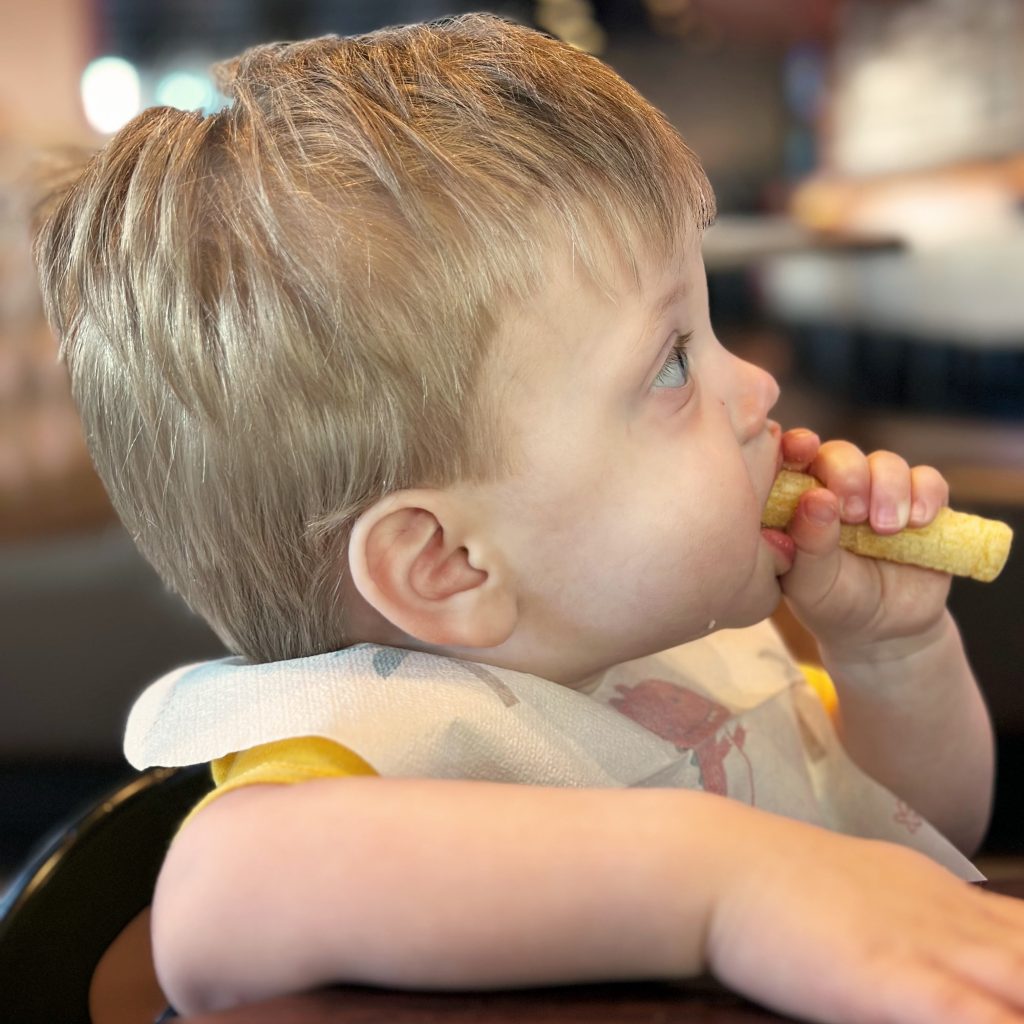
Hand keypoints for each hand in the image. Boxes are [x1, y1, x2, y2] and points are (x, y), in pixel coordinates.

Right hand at [708, 817, 1023, 1022]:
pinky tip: (1008, 1021)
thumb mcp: (854, 889)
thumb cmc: (772, 883)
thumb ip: (907, 914)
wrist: (715, 864)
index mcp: (942, 897)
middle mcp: (953, 919)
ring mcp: (929, 947)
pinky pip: (975, 1020)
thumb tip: (939, 942)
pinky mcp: (894, 983)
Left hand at [776, 429, 952, 655]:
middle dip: (849, 475)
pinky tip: (917, 521)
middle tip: (854, 513)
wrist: (883, 631)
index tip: (804, 449)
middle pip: (840, 454)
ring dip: (888, 488)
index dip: (796, 445)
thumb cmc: (831, 602)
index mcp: (796, 500)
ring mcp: (879, 493)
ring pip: (886, 462)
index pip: (789, 458)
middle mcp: (836, 488)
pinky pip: (928, 480)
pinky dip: (925, 493)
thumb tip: (817, 498)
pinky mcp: (919, 503)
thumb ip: (808, 543)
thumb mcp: (810, 583)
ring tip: (886, 529)